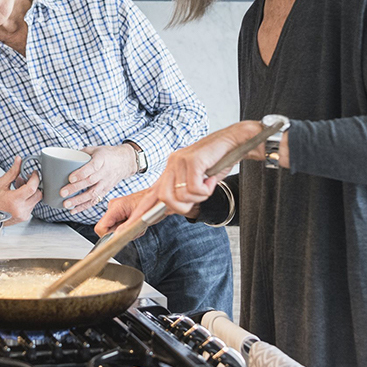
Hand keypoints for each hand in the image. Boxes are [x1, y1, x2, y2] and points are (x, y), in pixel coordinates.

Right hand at [0, 155, 40, 224]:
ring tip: (19, 187)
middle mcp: (20, 210)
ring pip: (36, 200)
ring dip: (31, 192)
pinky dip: (28, 199)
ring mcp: (23, 215)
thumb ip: (12, 172)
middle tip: (25, 179)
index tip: (34, 173)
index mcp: (14, 200)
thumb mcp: (0, 184)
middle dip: (34, 185)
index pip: (32, 187)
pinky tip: (19, 195)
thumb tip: (19, 161)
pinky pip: (32, 206)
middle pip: (38, 194)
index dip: (35, 178)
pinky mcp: (24, 218)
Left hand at [60, 144, 139, 213]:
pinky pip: (95, 200)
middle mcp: (104, 173)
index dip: (81, 173)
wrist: (125, 162)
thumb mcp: (96, 149)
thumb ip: (82, 153)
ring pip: (92, 194)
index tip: (70, 178)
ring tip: (66, 204)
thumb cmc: (107, 154)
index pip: (92, 167)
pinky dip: (84, 207)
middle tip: (63, 193)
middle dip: (75, 188)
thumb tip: (66, 158)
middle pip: (90, 182)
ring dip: (78, 200)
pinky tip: (74, 210)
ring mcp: (106, 183)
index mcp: (102, 160)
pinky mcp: (106, 191)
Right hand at [94, 188, 157, 236]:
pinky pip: (120, 227)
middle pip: (107, 230)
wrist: (159, 198)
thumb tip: (115, 237)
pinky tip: (136, 224)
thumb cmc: (153, 204)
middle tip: (134, 230)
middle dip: (120, 234)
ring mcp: (116, 210)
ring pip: (114, 230)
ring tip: (137, 226)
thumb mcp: (140, 218)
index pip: (100, 227)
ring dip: (126, 232)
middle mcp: (113, 207)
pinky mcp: (120, 213)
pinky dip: (128, 229)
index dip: (108, 237)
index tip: (119, 239)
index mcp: (116, 207)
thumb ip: (126, 227)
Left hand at [146, 121, 262, 217]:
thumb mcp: (198, 180)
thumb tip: (171, 209)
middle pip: (163, 199)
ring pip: (180, 196)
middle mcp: (172, 163)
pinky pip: (194, 189)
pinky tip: (212, 179)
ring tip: (208, 185)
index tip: (129, 227)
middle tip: (199, 197)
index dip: (141, 212)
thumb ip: (184, 192)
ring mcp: (180, 160)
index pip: (151, 194)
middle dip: (182, 207)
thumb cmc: (219, 160)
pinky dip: (207, 190)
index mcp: (171, 168)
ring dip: (198, 197)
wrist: (237, 140)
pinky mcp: (192, 160)